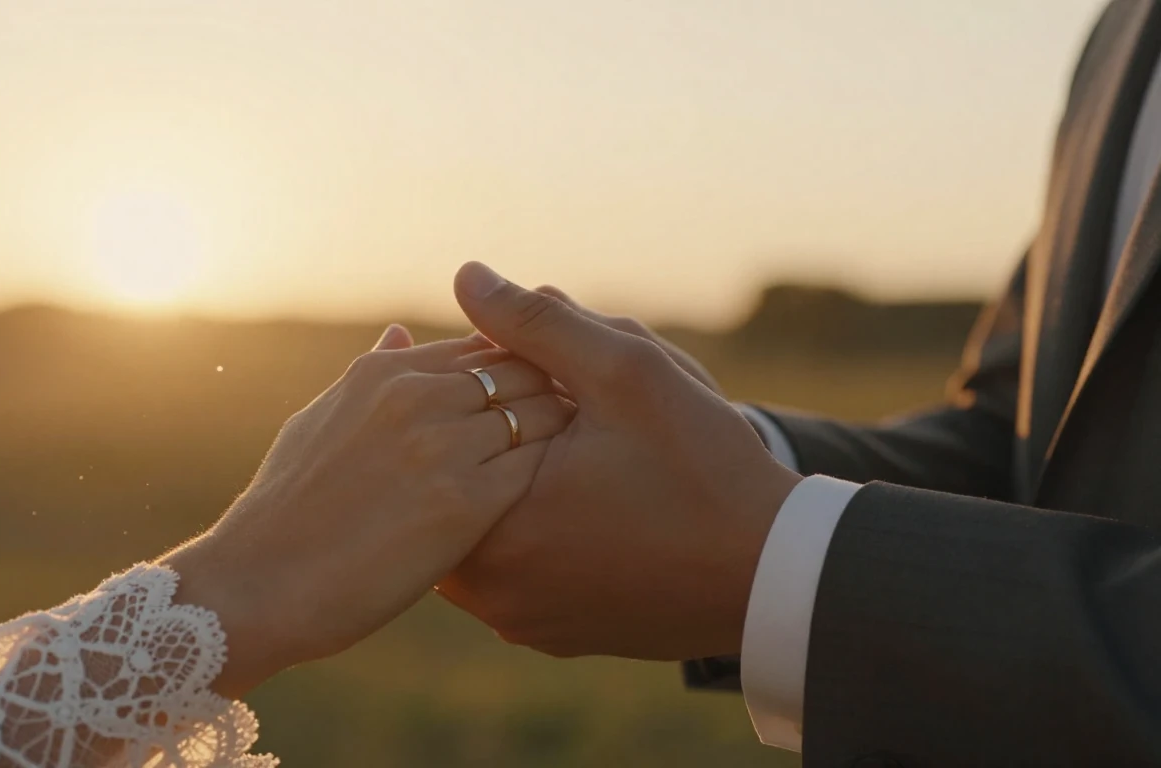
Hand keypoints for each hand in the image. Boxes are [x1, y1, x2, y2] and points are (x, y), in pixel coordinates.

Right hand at [161, 325, 573, 696]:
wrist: (256, 586)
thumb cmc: (284, 513)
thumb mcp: (319, 422)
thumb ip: (368, 374)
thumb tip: (401, 332)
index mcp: (384, 372)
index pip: (484, 345)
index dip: (519, 370)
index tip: (536, 400)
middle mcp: (415, 396)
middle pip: (522, 370)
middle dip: (552, 393)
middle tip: (580, 428)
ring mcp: (440, 446)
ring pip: (539, 412)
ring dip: (562, 433)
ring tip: (578, 464)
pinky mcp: (462, 503)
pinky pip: (536, 470)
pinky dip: (555, 478)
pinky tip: (561, 502)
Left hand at [438, 264, 801, 660]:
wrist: (772, 573)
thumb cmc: (703, 468)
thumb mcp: (626, 372)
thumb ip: (537, 323)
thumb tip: (465, 275)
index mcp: (496, 530)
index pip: (437, 443)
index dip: (455, 387)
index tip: (481, 359)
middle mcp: (492, 591)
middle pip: (451, 490)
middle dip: (478, 435)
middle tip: (529, 400)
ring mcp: (521, 620)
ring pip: (479, 530)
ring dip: (498, 481)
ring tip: (552, 437)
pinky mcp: (553, 634)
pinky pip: (514, 568)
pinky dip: (526, 525)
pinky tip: (570, 487)